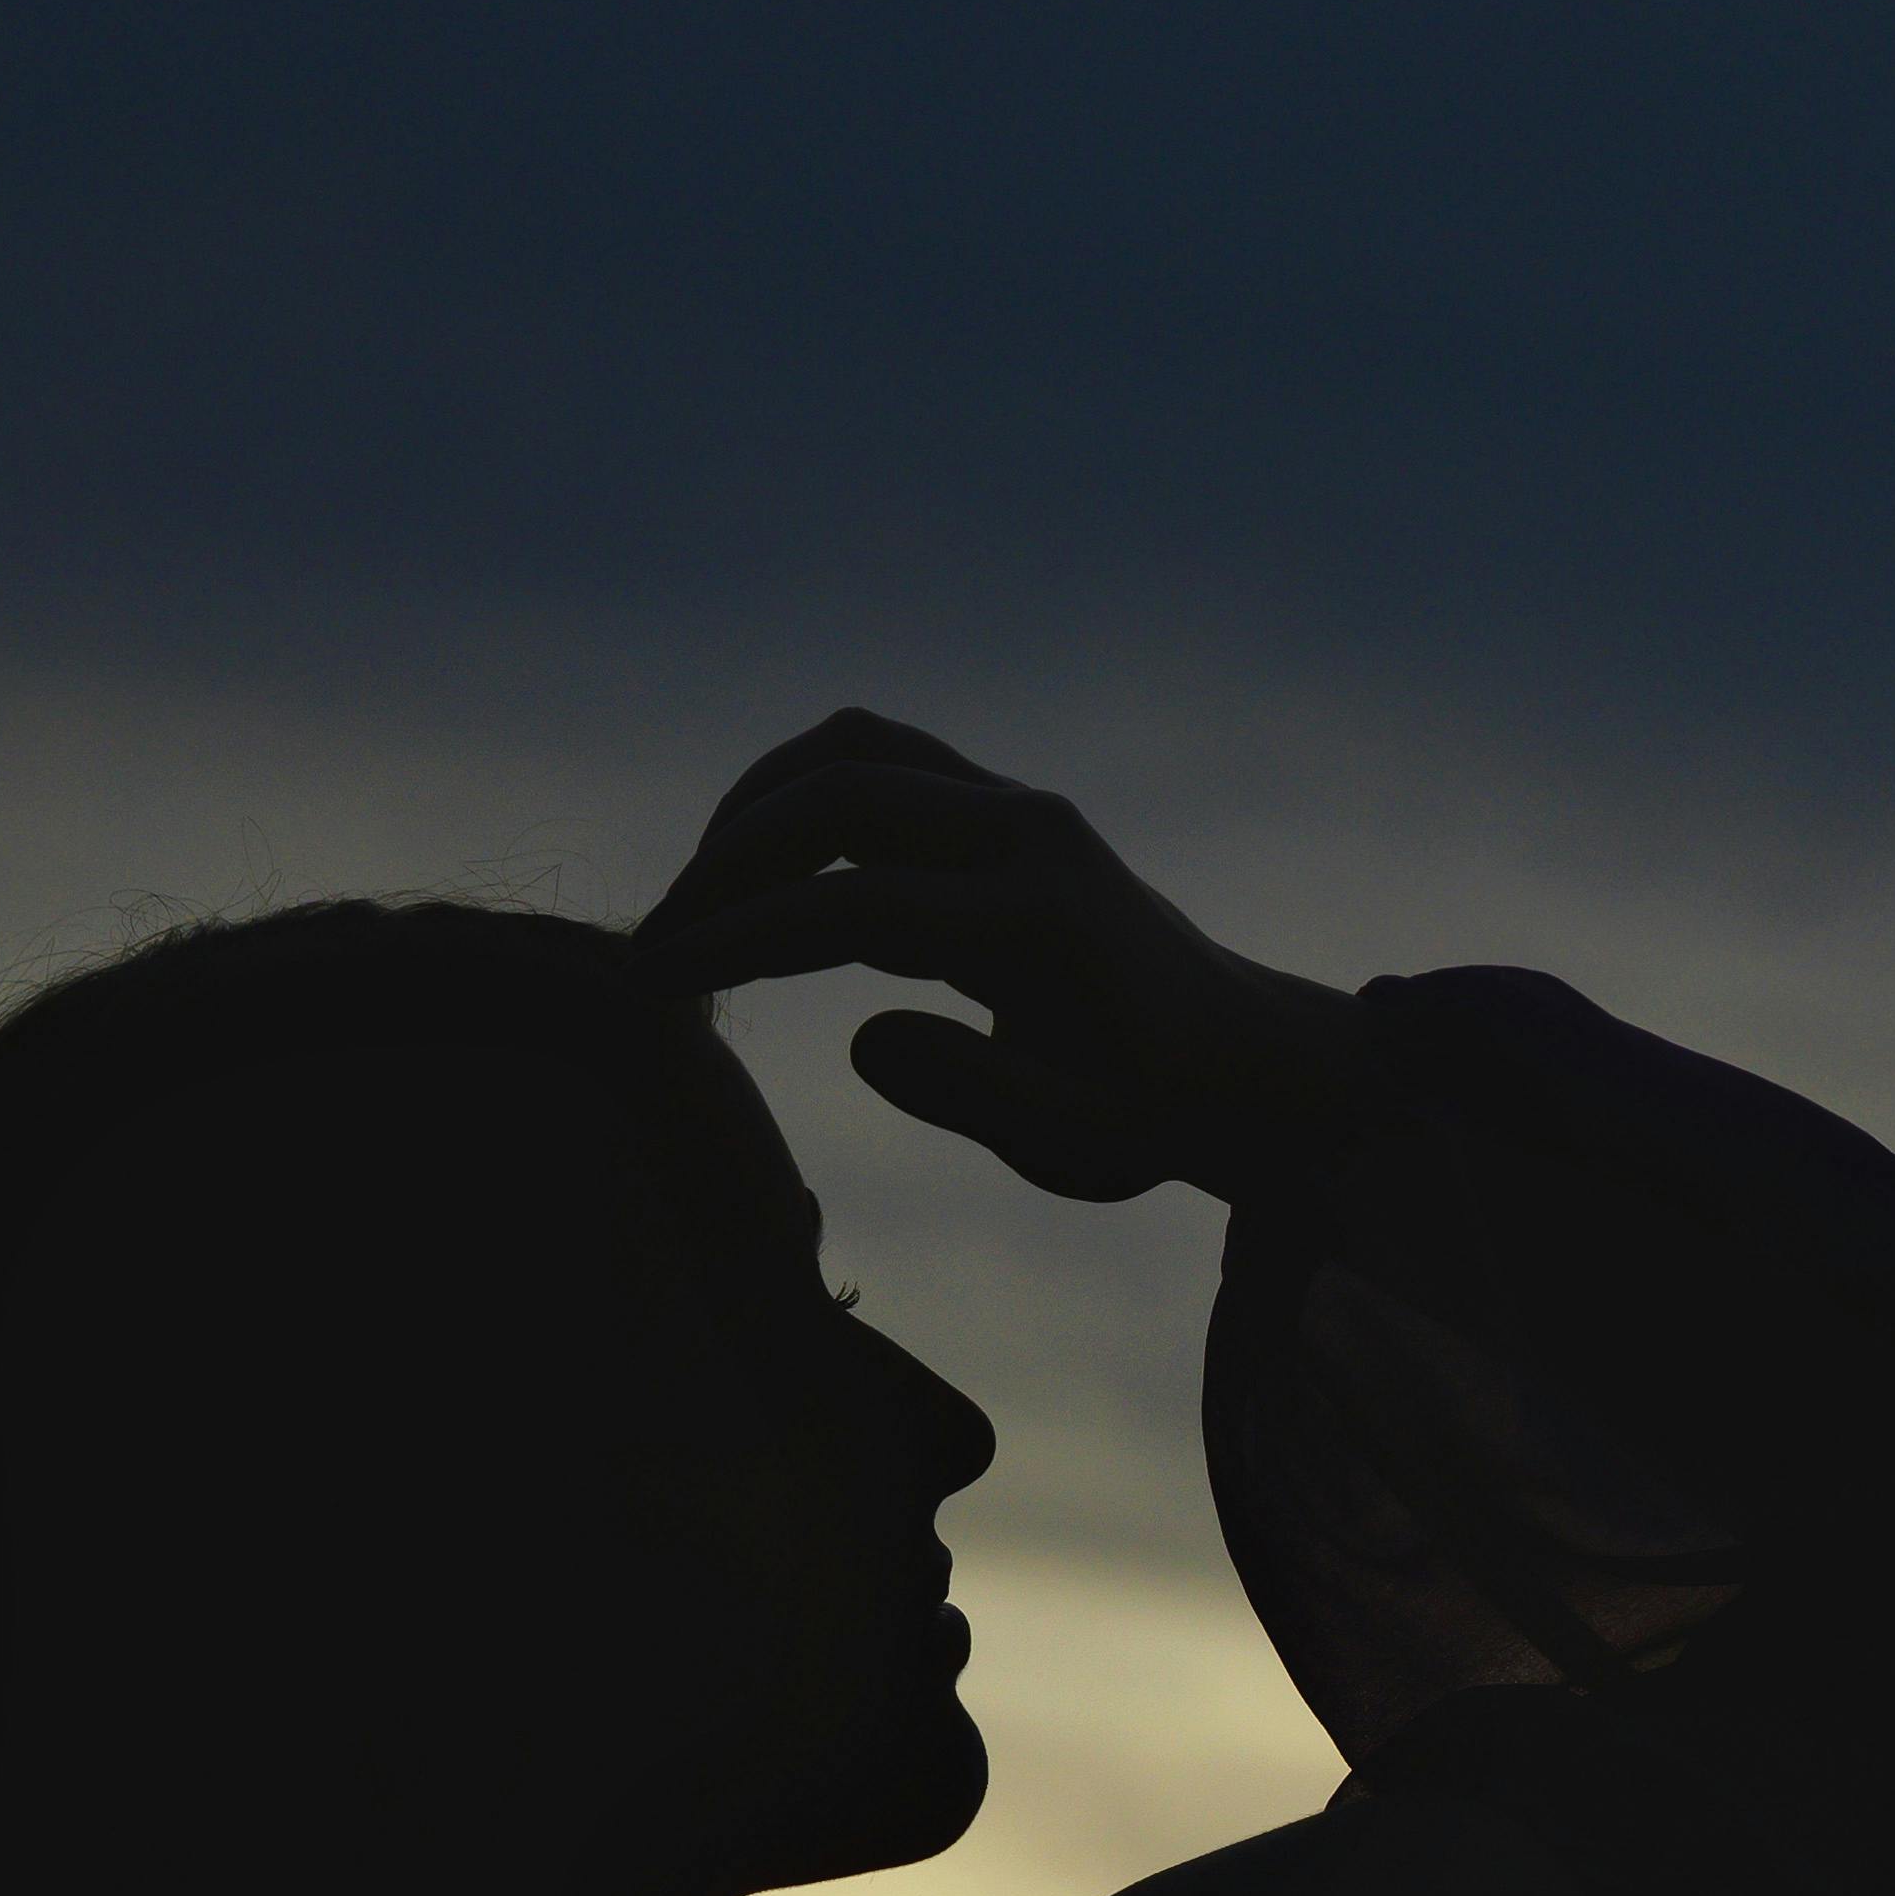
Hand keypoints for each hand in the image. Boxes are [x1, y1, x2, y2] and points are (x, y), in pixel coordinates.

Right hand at [633, 710, 1358, 1203]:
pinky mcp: (1001, 804)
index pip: (852, 907)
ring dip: (761, 806)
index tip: (657, 986)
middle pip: (841, 795)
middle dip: (730, 861)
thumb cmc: (1151, 1116)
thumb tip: (865, 1042)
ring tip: (700, 894)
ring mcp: (1015, 805)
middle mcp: (1024, 833)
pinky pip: (883, 763)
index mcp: (1035, 921)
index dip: (742, 941)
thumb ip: (974, 1094)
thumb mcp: (1075, 1145)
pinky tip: (763, 874)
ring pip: (857, 751)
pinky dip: (805, 799)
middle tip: (658, 942)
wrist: (1237, 1055)